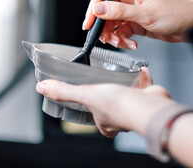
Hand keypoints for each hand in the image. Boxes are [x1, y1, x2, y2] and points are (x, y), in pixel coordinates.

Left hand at [36, 67, 171, 136]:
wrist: (150, 106)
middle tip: (103, 84)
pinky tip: (139, 69)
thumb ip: (64, 91)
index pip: (95, 118)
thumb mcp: (86, 95)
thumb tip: (42, 88)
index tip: (89, 99)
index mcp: (105, 122)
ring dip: (125, 85)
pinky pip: (144, 87)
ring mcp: (135, 108)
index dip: (91, 110)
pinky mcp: (148, 98)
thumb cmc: (119, 105)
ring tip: (119, 74)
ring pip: (128, 96)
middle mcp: (120, 117)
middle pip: (112, 106)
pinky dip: (142, 78)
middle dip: (109, 95)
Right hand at [83, 0, 192, 49]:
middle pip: (106, 13)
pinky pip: (123, 32)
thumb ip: (118, 12)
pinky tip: (132, 44)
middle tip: (106, 39)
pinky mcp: (137, 23)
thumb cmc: (176, 13)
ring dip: (114, 36)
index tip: (88, 24)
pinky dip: (124, 40)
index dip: (93, 9)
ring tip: (122, 43)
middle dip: (104, 28)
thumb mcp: (144, 14)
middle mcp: (130, 0)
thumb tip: (97, 9)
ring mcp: (133, 12)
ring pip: (113, 25)